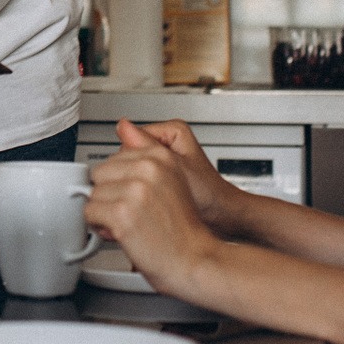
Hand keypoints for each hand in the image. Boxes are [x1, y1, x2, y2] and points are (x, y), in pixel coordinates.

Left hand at [84, 121, 220, 293]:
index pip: (114, 159)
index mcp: (160, 156)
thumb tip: (123, 126)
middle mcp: (147, 168)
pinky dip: (101, 228)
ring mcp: (134, 189)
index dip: (120, 183)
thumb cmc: (183, 229)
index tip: (136, 197)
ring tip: (132, 224)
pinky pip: (89, 214)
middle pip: (100, 174)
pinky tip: (123, 233)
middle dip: (111, 196)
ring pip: (93, 195)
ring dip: (105, 213)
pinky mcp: (121, 212)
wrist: (196, 260)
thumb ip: (145, 155)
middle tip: (134, 213)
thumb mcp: (172, 179)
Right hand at [126, 119, 248, 232]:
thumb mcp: (175, 167)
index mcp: (172, 130)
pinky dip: (143, 189)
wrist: (221, 216)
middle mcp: (168, 140)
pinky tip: (152, 198)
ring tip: (153, 194)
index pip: (132, 139)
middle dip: (134, 174)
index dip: (132, 162)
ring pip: (133, 168)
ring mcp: (164, 157)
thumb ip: (147, 147)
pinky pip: (142, 177)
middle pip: (131, 154)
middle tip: (149, 189)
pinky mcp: (163, 172)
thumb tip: (123, 127)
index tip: (141, 178)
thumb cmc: (209, 194)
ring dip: (137, 183)